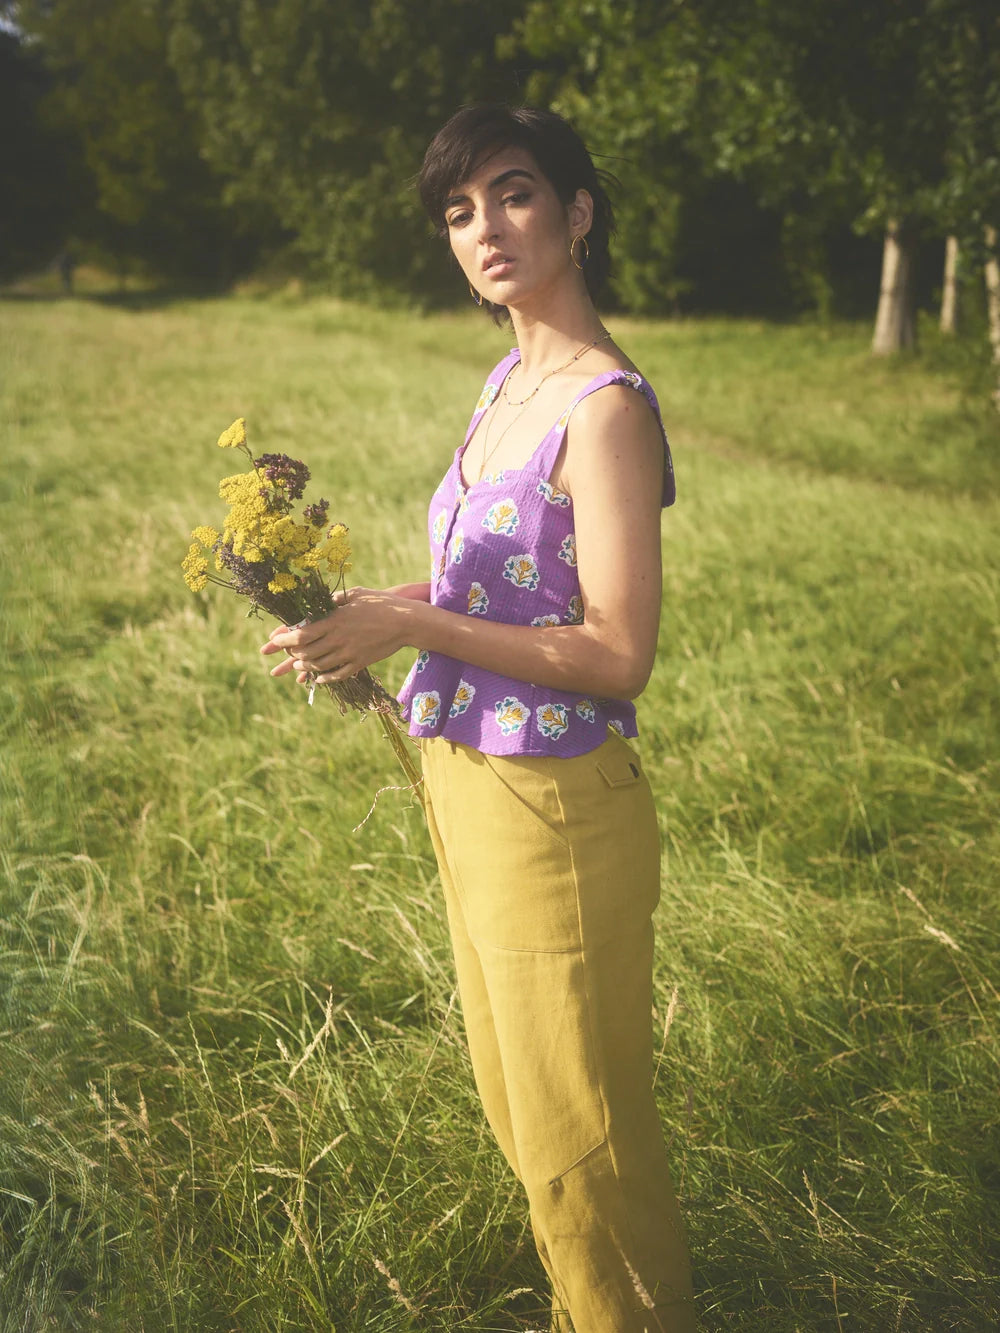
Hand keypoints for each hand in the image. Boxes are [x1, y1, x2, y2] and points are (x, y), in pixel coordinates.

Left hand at [259, 586, 412, 684]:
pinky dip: (324, 678)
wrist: (406, 621)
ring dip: (305, 668)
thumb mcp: (355, 594)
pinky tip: (318, 679)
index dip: (284, 639)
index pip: (301, 633)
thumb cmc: (380, 603)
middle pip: (306, 653)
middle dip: (291, 655)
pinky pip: (337, 675)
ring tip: (299, 666)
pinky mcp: (360, 663)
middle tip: (287, 655)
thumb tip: (318, 600)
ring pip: (319, 666)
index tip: (274, 640)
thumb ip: (334, 599)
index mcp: (334, 620)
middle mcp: (338, 639)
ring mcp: (349, 653)